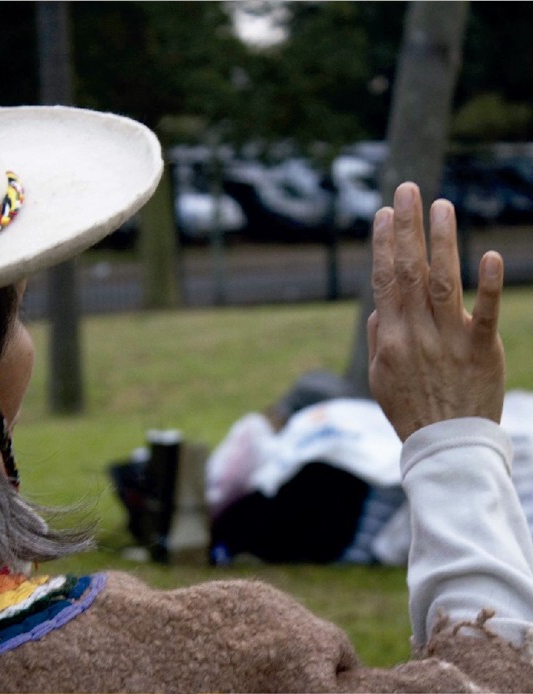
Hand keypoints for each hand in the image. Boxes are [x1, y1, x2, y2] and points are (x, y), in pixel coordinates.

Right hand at [368, 182, 504, 441]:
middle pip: (410, 272)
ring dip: (442, 242)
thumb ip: (380, 337)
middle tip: (406, 192)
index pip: (385, 281)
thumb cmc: (409, 409)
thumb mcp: (380, 377)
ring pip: (445, 283)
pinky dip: (489, 285)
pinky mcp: (482, 350)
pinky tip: (488, 255)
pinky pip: (487, 314)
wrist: (446, 445)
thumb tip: (381, 306)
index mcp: (391, 338)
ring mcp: (450, 340)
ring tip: (441, 206)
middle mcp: (417, 333)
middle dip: (406, 229)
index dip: (383, 246)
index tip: (383, 214)